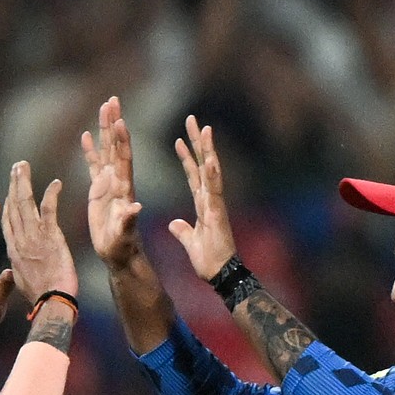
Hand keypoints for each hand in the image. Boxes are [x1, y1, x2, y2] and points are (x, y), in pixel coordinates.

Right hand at [1, 161, 77, 302]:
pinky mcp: (51, 236)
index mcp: (13, 249)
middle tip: (16, 167)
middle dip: (13, 184)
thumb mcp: (21, 280)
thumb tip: (15, 265)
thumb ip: (18, 266)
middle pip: (13, 206)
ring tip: (23, 165)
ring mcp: (34, 236)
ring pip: (25, 202)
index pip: (7, 220)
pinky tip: (56, 183)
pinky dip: (51, 194)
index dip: (6, 202)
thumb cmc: (39, 296)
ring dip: (24, 182)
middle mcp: (20, 239)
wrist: (51, 302)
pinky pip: (49, 209)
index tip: (6, 188)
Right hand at [82, 95, 144, 267]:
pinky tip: (87, 135)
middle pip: (115, 147)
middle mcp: (117, 181)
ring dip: (104, 129)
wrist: (119, 254)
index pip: (123, 159)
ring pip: (106, 151)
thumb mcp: (125, 235)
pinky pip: (93, 165)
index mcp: (124, 189)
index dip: (122, 140)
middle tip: (113, 100)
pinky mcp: (99, 191)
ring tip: (103, 107)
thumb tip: (136, 206)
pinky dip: (91, 150)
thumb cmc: (122, 247)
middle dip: (114, 123)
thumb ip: (129, 221)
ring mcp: (108, 184)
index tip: (120, 120)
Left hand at [169, 116, 236, 281]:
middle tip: (191, 119)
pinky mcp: (218, 214)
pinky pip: (214, 191)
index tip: (180, 138)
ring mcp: (215, 204)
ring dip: (207, 150)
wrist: (220, 275)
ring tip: (204, 128)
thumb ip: (183, 230)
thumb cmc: (208, 260)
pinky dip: (212, 175)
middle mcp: (210, 199)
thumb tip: (174, 224)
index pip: (193, 175)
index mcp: (203, 204)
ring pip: (211, 171)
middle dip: (197, 143)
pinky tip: (209, 159)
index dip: (187, 157)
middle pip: (202, 165)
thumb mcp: (190, 241)